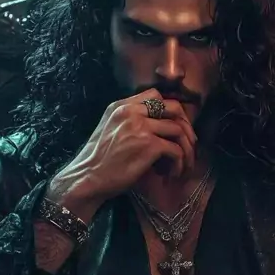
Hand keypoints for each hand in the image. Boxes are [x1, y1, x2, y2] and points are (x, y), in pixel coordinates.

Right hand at [46, 88, 196, 219]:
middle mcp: (132, 112)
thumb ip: (129, 122)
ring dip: (186, 149)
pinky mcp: (149, 145)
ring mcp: (141, 127)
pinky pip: (176, 150)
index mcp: (121, 106)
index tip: (175, 128)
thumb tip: (158, 128)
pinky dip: (179, 164)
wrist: (86, 178)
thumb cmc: (98, 162)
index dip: (171, 112)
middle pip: (174, 108)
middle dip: (186, 126)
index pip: (156, 96)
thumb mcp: (110, 130)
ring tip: (182, 164)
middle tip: (188, 144)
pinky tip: (171, 174)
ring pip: (179, 130)